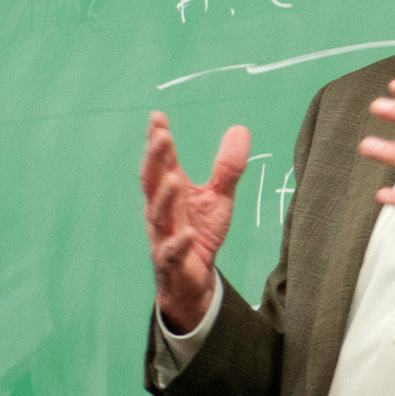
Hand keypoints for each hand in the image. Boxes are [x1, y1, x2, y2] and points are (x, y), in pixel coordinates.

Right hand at [141, 112, 249, 332]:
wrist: (193, 279)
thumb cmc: (200, 231)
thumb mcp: (219, 197)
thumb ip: (228, 167)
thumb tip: (240, 128)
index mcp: (171, 193)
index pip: (162, 163)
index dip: (158, 141)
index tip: (157, 117)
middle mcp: (161, 211)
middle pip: (153, 183)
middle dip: (155, 160)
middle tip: (161, 136)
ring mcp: (163, 236)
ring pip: (158, 216)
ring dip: (165, 197)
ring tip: (174, 178)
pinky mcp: (171, 262)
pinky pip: (171, 252)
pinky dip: (179, 243)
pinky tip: (188, 233)